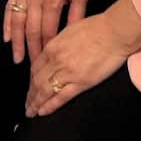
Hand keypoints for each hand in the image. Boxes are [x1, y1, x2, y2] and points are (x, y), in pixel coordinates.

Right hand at [2, 0, 87, 64]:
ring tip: (17, 59)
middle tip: (33, 69)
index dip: (48, 49)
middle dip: (32, 51)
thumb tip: (73, 36)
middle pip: (32, 31)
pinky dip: (6, 25)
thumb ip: (77, 14)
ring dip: (17, 43)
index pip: (49, 31)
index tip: (49, 63)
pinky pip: (9, 9)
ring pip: (17, 23)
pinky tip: (6, 38)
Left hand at [25, 0, 140, 116]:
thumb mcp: (68, 31)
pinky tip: (43, 112)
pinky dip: (50, 106)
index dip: (31, 80)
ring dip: (36, 103)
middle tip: (27, 106)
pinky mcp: (81, 83)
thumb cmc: (96, 28)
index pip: (35, 68)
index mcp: (52, 47)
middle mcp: (56, 61)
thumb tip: (53, 52)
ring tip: (31, 112)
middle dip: (30, 95)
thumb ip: (58, 44)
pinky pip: (61, 97)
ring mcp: (67, 73)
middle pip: (36, 81)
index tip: (29, 88)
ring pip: (45, 91)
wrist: (114, 32)